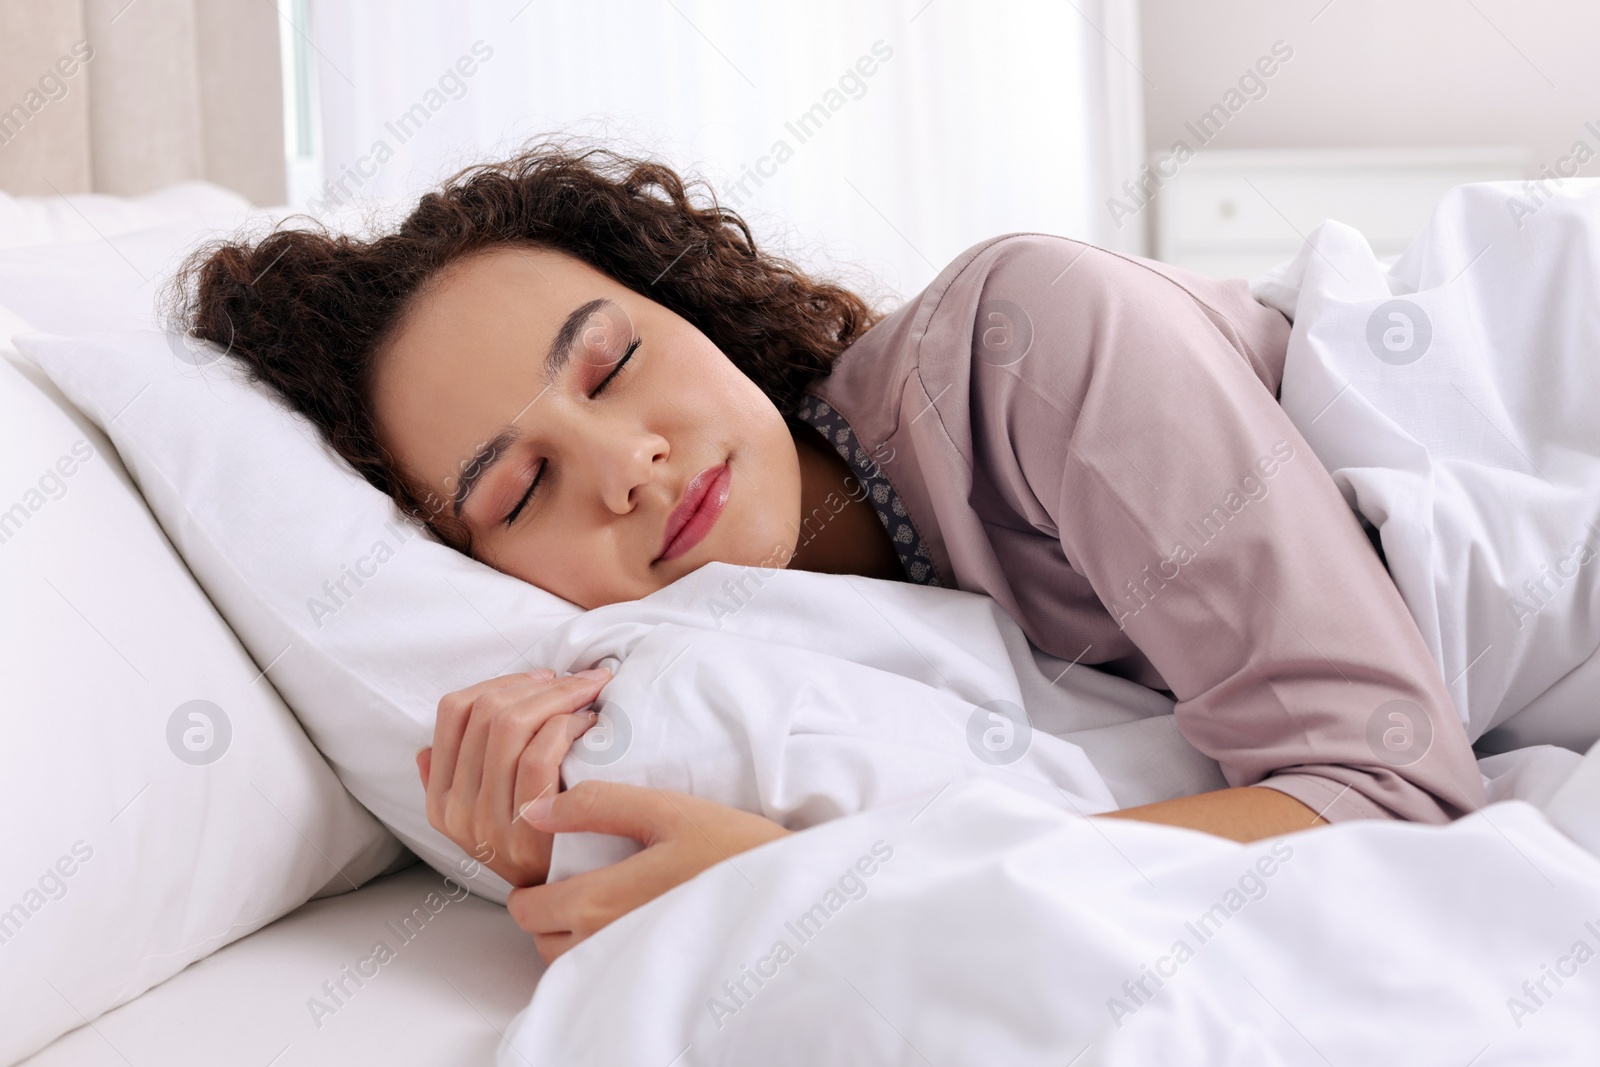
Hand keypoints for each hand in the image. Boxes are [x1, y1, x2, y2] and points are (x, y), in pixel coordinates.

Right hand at [415, 667, 610, 887]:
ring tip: (587, 698)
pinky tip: (588, 726)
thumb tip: (426, 747)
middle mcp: (456, 809)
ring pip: (511, 726)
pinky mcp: (526, 831)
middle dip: (539, 684)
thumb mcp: (483, 815)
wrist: (567, 899)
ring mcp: (488, 823)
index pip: (453, 712)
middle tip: (578, 679)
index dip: (502, 682)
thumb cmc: (537, 840)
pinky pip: (538, 756)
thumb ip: (454, 780)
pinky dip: (565, 727)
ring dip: (558, 698)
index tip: (543, 678)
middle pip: (486, 713)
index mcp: (441, 797)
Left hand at [507, 780, 790, 962]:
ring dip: (574, 936)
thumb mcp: (668, 810)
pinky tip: (634, 923)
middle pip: (542, 941)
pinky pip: (604, 976)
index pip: (528, 910)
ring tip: (609, 900)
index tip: (553, 865)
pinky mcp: (655, 981)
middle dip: (549, 912)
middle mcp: (606, 946)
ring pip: (570, 964)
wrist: (793, 897)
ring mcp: (629, 970)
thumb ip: (597, 805)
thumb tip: (534, 809)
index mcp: (599, 903)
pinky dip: (603, 955)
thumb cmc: (736, 849)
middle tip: (580, 878)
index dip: (529, 886)